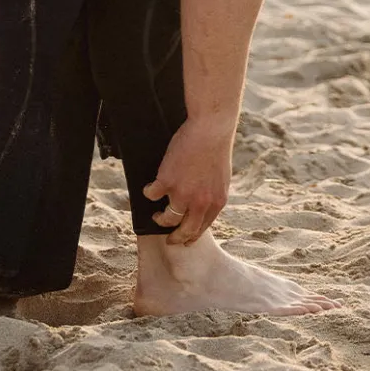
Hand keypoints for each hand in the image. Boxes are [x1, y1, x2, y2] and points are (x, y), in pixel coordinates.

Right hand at [143, 116, 234, 244]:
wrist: (210, 130)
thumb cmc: (216, 148)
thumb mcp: (221, 179)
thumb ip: (212, 195)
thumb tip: (202, 205)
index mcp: (216, 203)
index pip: (202, 228)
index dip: (191, 236)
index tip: (185, 239)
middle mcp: (200, 203)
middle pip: (185, 231)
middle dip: (176, 238)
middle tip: (170, 240)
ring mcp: (182, 194)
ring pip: (167, 218)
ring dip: (160, 219)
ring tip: (156, 215)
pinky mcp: (166, 181)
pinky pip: (152, 195)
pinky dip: (149, 193)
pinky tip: (149, 188)